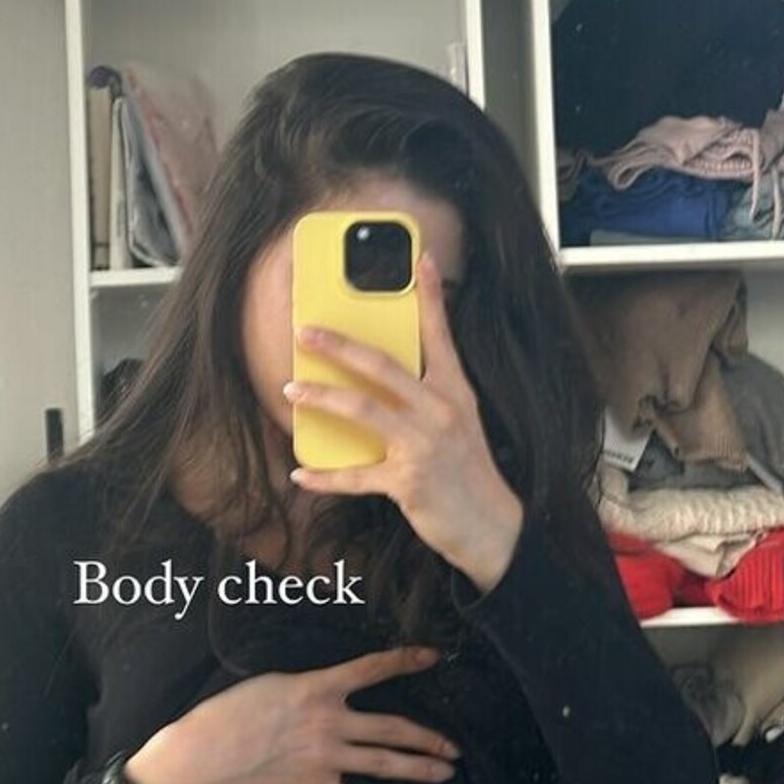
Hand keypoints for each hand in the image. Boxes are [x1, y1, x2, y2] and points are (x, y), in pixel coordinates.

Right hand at [125, 645, 459, 783]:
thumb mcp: (267, 686)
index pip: (371, 669)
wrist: (201, 759)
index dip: (405, 661)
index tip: (432, 657)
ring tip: (446, 771)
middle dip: (427, 736)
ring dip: (420, 768)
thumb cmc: (225, 718)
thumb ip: (303, 689)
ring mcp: (324, 759)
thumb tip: (322, 691)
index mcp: (316, 689)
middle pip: (392, 727)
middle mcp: (329, 723)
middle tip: (452, 745)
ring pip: (384, 763)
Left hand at [285, 250, 523, 591]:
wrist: (492, 525)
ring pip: (363, 412)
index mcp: (455, 391)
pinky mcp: (407, 482)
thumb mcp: (458, 423)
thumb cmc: (468, 470)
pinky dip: (325, 477)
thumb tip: (382, 375)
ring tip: (291, 391)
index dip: (429, 296)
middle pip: (383, 367)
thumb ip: (426, 395)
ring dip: (321, 399)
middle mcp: (440, 411)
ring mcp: (423, 446)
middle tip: (306, 333)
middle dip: (339, 346)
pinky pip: (356, 477)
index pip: (440, 335)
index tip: (420, 259)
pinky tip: (301, 473)